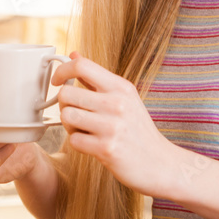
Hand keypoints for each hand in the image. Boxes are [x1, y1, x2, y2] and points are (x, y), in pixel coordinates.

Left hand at [51, 52, 178, 196]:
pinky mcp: (107, 149)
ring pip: (67, 116)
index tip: (57, 81)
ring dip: (70, 125)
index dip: (62, 71)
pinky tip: (91, 143)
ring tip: (84, 129)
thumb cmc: (138, 130)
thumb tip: (74, 55)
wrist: (161, 163)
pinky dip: (78, 143)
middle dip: (65, 105)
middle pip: (67, 93)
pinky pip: (74, 140)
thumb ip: (97, 78)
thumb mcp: (124, 97)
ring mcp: (112, 126)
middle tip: (76, 113)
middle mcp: (117, 103)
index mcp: (121, 87)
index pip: (81, 65)